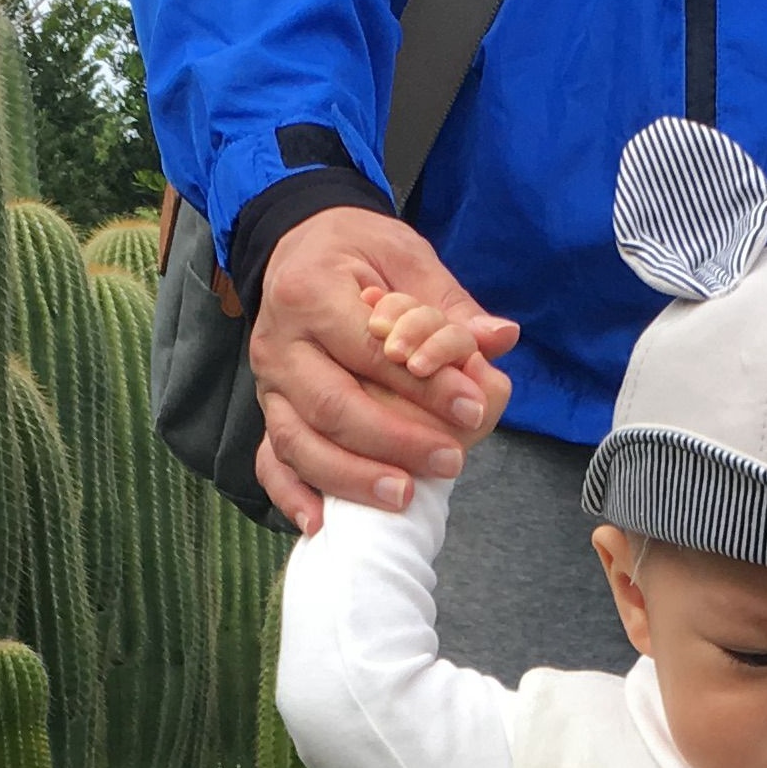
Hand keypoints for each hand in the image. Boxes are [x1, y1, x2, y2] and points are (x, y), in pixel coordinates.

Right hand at [246, 202, 520, 532]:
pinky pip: (271, 460)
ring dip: (350, 477)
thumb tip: (499, 339)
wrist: (298, 245)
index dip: (423, 387)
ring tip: (404, 496)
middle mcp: (278, 342)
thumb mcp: (405, 258)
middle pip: (331, 405)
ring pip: (298, 441)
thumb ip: (450, 304)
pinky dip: (291, 496)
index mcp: (311, 293)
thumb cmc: (358, 252)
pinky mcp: (266, 411)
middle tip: (451, 461)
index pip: (371, 352)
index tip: (474, 409)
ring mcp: (267, 383)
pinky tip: (323, 523)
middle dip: (393, 440)